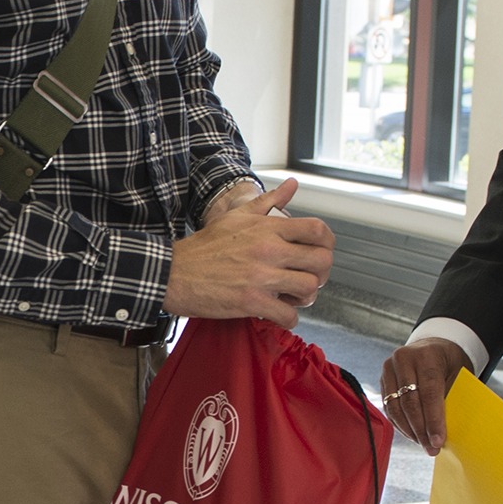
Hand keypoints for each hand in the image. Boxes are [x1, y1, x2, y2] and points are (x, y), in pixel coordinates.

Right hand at [162, 177, 331, 327]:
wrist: (175, 272)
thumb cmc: (206, 246)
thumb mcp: (237, 216)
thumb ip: (269, 201)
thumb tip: (292, 185)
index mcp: (267, 228)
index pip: (317, 230)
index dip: (326, 243)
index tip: (319, 251)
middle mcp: (268, 250)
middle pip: (321, 261)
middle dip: (321, 272)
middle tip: (308, 277)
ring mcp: (261, 277)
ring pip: (309, 288)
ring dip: (306, 296)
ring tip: (293, 296)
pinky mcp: (252, 302)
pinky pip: (289, 315)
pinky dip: (289, 318)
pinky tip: (279, 312)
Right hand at [379, 339, 469, 453]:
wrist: (432, 345)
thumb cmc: (449, 363)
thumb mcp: (457, 374)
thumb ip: (449, 398)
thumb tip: (443, 431)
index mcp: (426, 355)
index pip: (429, 393)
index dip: (433, 420)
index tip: (438, 441)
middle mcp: (403, 359)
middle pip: (410, 402)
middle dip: (421, 430)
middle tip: (431, 448)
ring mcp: (389, 368)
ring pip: (396, 407)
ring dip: (409, 430)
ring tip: (422, 444)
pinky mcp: (382, 378)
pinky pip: (389, 407)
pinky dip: (400, 424)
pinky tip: (412, 434)